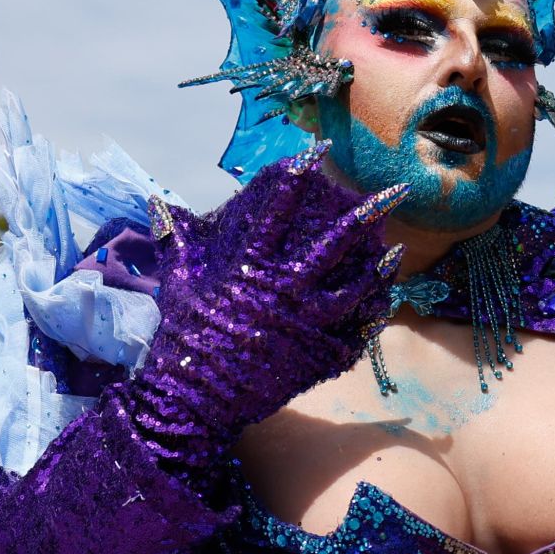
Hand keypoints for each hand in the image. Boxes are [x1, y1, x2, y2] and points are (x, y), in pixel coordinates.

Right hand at [121, 144, 406, 471]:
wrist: (194, 402)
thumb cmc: (183, 339)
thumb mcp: (177, 284)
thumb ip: (176, 240)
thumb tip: (157, 202)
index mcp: (252, 267)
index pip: (279, 210)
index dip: (298, 177)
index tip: (318, 151)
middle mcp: (286, 289)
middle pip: (335, 244)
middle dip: (367, 216)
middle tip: (396, 193)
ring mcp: (307, 324)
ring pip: (355, 288)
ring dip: (379, 269)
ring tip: (397, 251)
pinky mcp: (317, 356)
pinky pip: (354, 334)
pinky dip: (371, 319)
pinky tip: (384, 305)